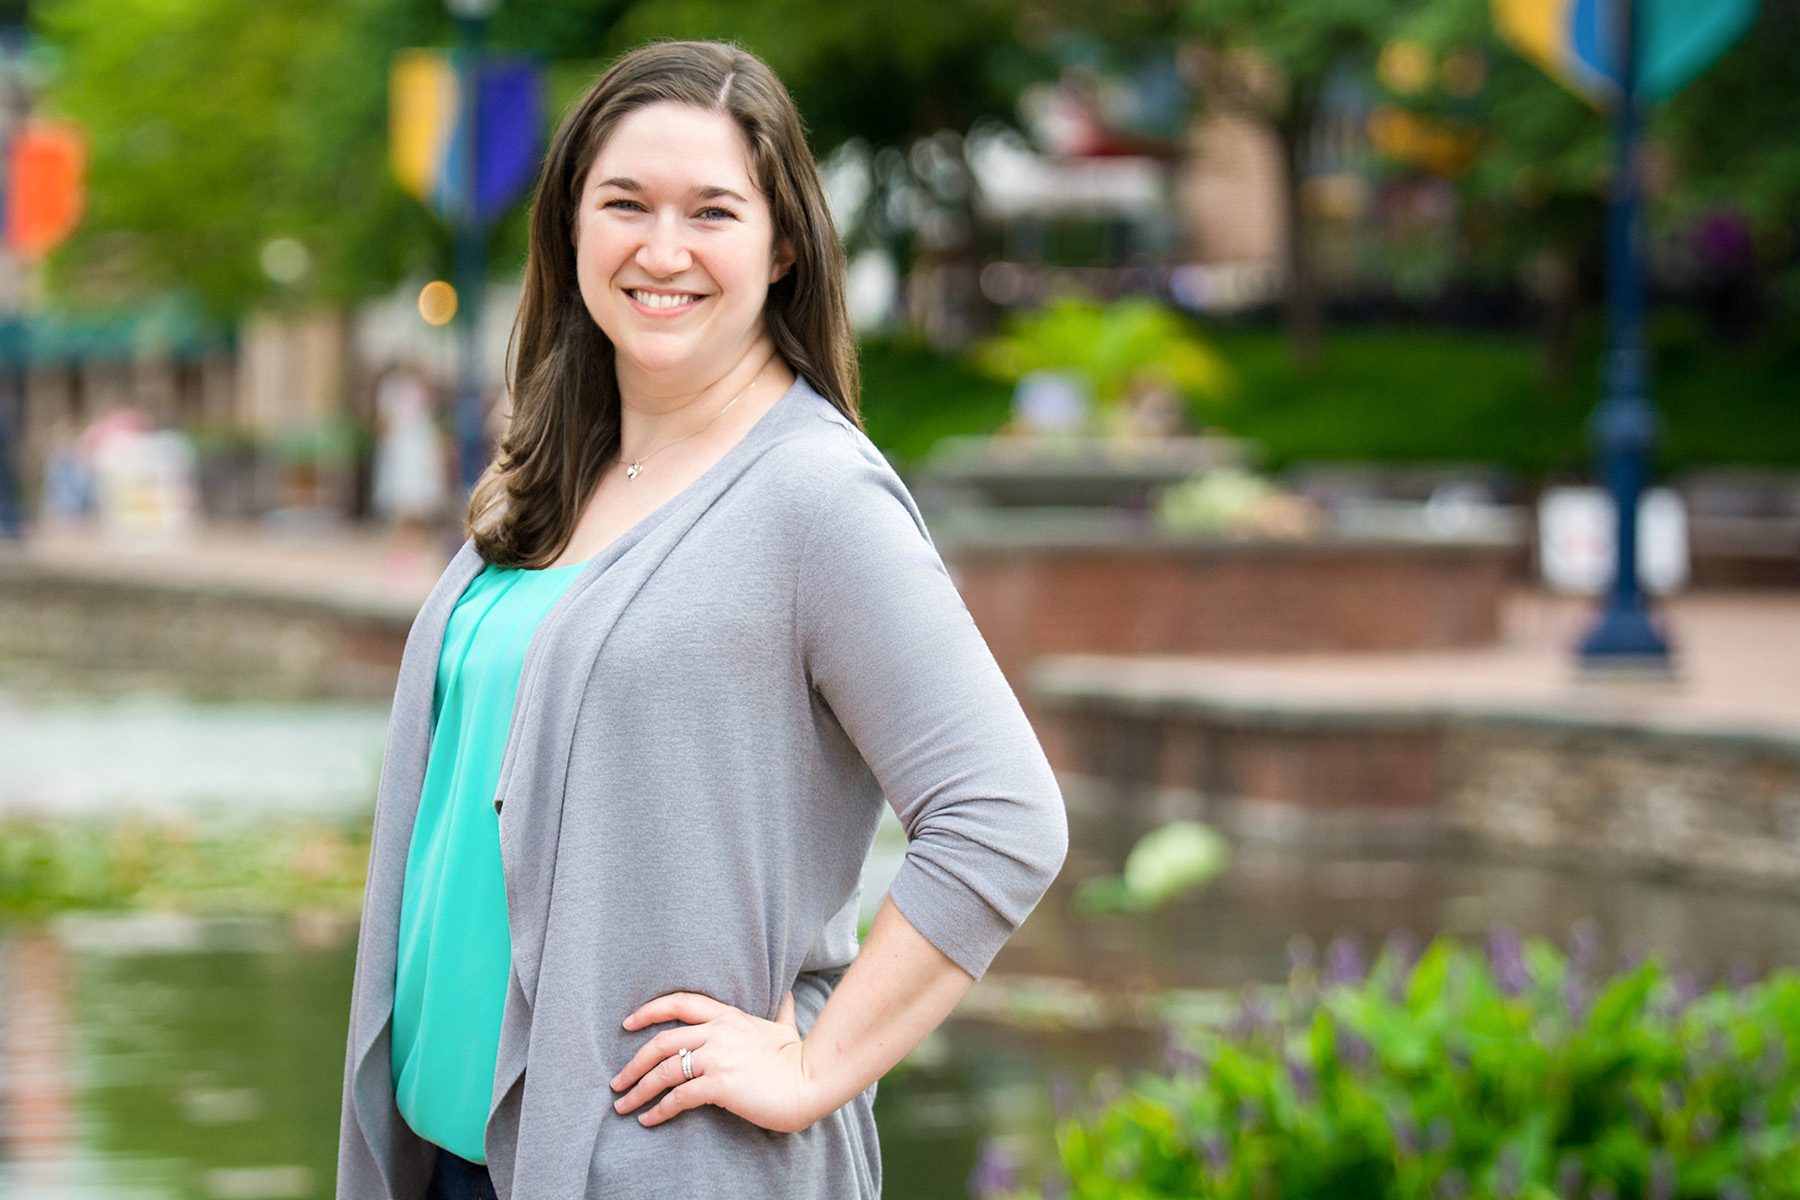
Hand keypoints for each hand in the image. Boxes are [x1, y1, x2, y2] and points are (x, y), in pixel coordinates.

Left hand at [611, 989, 821, 1133]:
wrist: (812, 1080)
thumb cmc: (798, 1057)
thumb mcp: (785, 1027)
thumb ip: (781, 1011)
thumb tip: (790, 996)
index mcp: (728, 1016)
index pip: (680, 1003)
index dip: (649, 1011)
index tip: (628, 1023)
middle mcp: (718, 1032)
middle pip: (662, 1041)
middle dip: (634, 1063)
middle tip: (618, 1082)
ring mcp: (718, 1058)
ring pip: (665, 1070)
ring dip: (638, 1089)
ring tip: (624, 1105)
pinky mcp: (720, 1085)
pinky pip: (678, 1097)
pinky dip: (659, 1110)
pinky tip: (649, 1119)